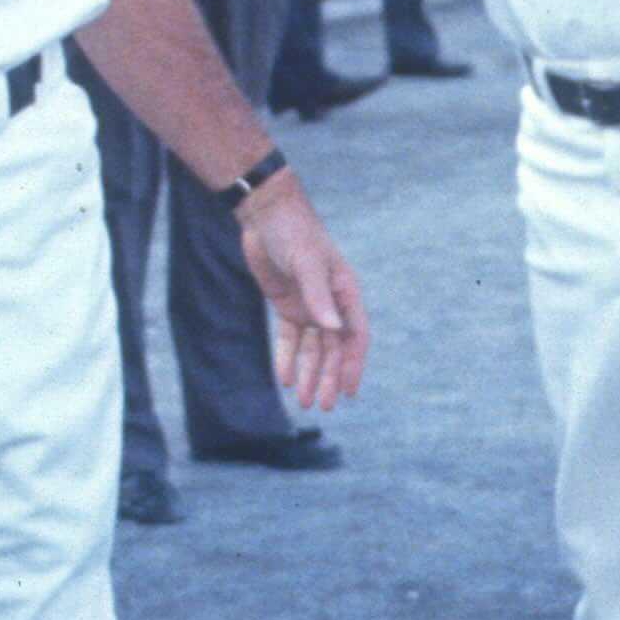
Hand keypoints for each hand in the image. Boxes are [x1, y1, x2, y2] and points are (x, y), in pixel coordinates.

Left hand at [237, 177, 368, 411]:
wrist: (264, 214)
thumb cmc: (293, 233)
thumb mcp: (306, 263)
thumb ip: (318, 296)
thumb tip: (332, 328)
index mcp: (345, 292)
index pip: (354, 336)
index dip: (352, 365)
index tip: (347, 391)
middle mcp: (330, 303)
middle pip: (332, 349)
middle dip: (328, 378)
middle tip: (321, 406)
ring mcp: (309, 305)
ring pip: (312, 348)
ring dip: (309, 374)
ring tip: (303, 402)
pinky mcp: (286, 305)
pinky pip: (290, 339)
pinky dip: (288, 358)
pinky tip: (283, 379)